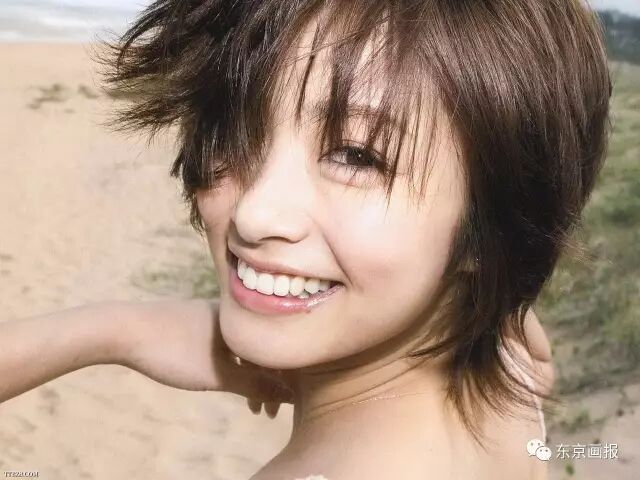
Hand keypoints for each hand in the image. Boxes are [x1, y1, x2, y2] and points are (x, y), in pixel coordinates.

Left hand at [116, 299, 293, 406]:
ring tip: (247, 404)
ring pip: (243, 348)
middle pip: (261, 349)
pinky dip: (232, 366)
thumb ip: (256, 386)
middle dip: (267, 382)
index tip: (278, 410)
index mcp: (241, 318)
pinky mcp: (194, 322)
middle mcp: (230, 312)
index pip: (276, 348)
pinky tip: (224, 380)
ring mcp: (211, 316)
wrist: (120, 329)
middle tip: (264, 413)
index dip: (284, 381)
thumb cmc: (171, 350)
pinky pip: (226, 345)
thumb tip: (289, 397)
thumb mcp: (217, 375)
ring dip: (249, 377)